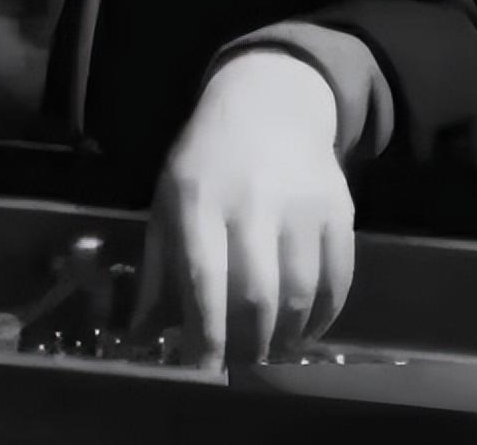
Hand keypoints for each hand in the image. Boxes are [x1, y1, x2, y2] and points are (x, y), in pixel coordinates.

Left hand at [130, 50, 354, 369]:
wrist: (267, 103)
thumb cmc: (207, 160)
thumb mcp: (168, 200)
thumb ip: (158, 269)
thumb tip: (138, 337)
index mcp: (198, 199)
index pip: (203, 279)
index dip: (206, 335)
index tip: (204, 372)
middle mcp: (251, 200)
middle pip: (257, 295)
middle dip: (250, 345)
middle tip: (243, 367)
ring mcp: (300, 204)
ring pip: (300, 293)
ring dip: (287, 336)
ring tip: (272, 351)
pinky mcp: (337, 208)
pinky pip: (339, 279)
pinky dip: (325, 315)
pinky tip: (307, 329)